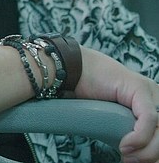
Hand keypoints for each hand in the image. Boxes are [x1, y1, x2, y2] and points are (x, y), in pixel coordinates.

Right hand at [75, 47, 158, 161]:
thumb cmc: (88, 92)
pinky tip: (125, 145)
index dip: (154, 151)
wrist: (72, 70)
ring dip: (147, 150)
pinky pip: (149, 119)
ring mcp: (149, 90)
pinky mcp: (139, 88)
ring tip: (128, 156)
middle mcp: (155, 95)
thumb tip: (135, 156)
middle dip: (152, 153)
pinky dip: (139, 136)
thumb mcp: (113, 118)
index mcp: (152, 103)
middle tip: (132, 161)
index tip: (136, 161)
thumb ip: (128, 131)